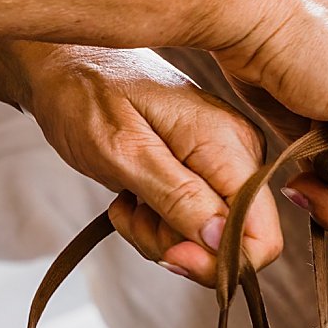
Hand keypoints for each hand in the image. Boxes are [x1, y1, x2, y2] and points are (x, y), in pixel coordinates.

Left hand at [16, 45, 285, 285]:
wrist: (66, 65)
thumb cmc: (85, 95)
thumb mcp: (123, 151)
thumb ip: (178, 197)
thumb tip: (225, 242)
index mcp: (227, 144)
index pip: (262, 233)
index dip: (221, 262)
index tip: (170, 255)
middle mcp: (238, 154)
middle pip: (233, 244)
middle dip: (179, 248)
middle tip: (133, 218)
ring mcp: (222, 164)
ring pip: (207, 241)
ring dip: (159, 237)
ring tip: (126, 203)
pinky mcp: (205, 172)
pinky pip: (191, 226)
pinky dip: (155, 226)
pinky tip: (130, 199)